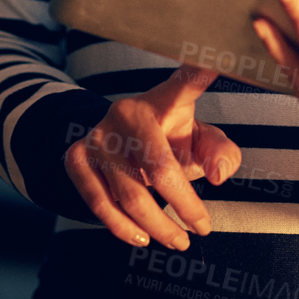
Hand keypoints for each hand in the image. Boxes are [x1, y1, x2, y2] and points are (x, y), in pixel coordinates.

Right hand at [63, 63, 241, 250]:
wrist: (120, 142)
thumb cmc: (171, 140)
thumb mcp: (200, 140)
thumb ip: (221, 152)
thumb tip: (219, 176)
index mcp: (166, 99)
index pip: (187, 82)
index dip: (202, 69)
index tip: (217, 57)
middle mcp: (128, 111)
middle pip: (159, 166)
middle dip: (184, 205)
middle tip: (202, 230)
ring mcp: (98, 134)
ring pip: (129, 194)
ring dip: (157, 226)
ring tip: (179, 242)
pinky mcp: (77, 156)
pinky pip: (98, 202)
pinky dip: (122, 228)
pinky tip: (141, 238)